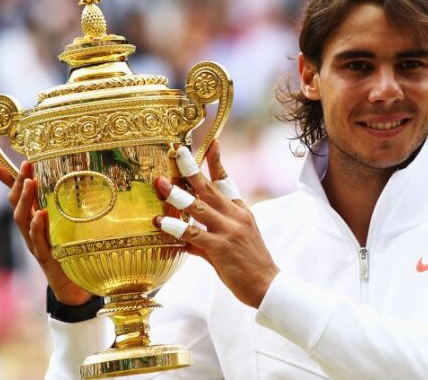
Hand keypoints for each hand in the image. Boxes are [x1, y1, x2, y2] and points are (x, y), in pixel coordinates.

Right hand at [0, 162, 90, 304]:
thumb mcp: (68, 229)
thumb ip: (66, 213)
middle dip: (18, 184)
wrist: (74, 288)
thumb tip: (77, 189)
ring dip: (26, 200)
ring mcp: (37, 245)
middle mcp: (31, 232)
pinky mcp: (47, 257)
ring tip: (29, 183)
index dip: (8, 182)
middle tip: (26, 166)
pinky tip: (41, 214)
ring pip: (23, 220)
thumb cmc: (71, 255)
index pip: (18, 199)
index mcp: (36, 223)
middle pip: (18, 205)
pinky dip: (38, 227)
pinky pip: (38, 240)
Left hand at [153, 140, 279, 307]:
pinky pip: (194, 234)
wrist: (268, 286)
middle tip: (176, 151)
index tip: (211, 142)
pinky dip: (176, 227)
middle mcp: (235, 216)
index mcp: (240, 211)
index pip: (227, 181)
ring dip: (177, 194)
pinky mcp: (221, 248)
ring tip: (159, 184)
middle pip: (210, 187)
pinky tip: (161, 222)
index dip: (218, 161)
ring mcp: (229, 230)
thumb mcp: (233, 243)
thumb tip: (186, 239)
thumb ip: (207, 237)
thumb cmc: (250, 265)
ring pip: (199, 207)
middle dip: (191, 168)